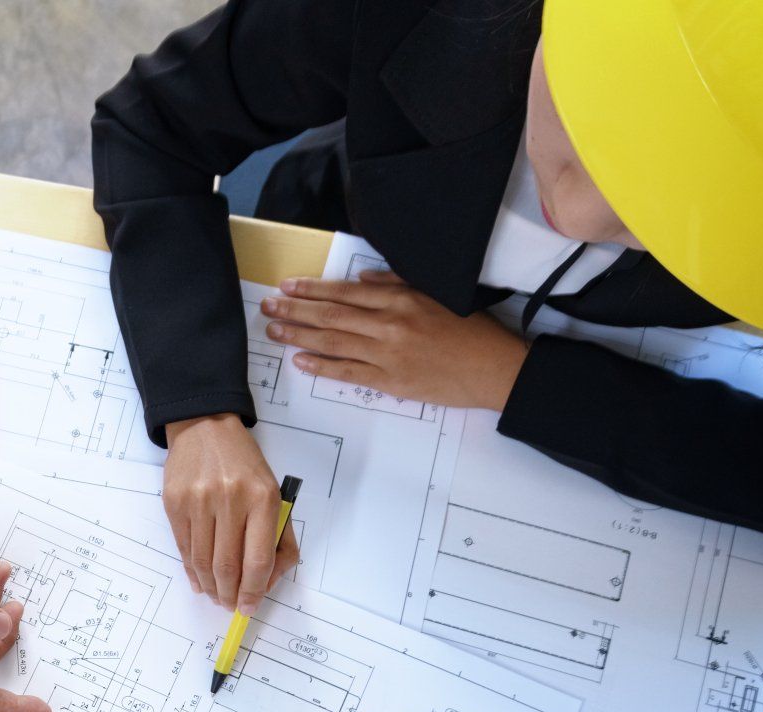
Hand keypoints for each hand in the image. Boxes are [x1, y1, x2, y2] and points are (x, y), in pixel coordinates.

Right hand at [163, 414, 300, 612]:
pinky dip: (191, 570)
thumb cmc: (243, 464)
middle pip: (227, 565)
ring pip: (203, 561)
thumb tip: (266, 581)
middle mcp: (230, 499)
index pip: (258, 559)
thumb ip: (278, 537)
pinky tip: (199, 580)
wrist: (205, 427)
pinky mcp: (174, 503)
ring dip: (210, 586)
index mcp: (263, 498)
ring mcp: (199, 501)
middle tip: (231, 605)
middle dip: (230, 594)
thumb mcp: (272, 493)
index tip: (250, 605)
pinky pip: (184, 547)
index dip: (254, 590)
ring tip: (216, 595)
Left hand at [261, 272, 528, 410]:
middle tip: (268, 307)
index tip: (287, 286)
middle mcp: (389, 324)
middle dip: (295, 310)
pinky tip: (301, 361)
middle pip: (331, 316)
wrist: (493, 368)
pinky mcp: (391, 382)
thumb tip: (363, 278)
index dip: (312, 289)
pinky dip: (322, 367)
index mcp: (400, 299)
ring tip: (275, 331)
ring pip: (334, 343)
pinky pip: (349, 373)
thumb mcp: (436, 294)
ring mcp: (387, 354)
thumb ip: (398, 283)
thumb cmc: (470, 330)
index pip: (345, 292)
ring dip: (300, 336)